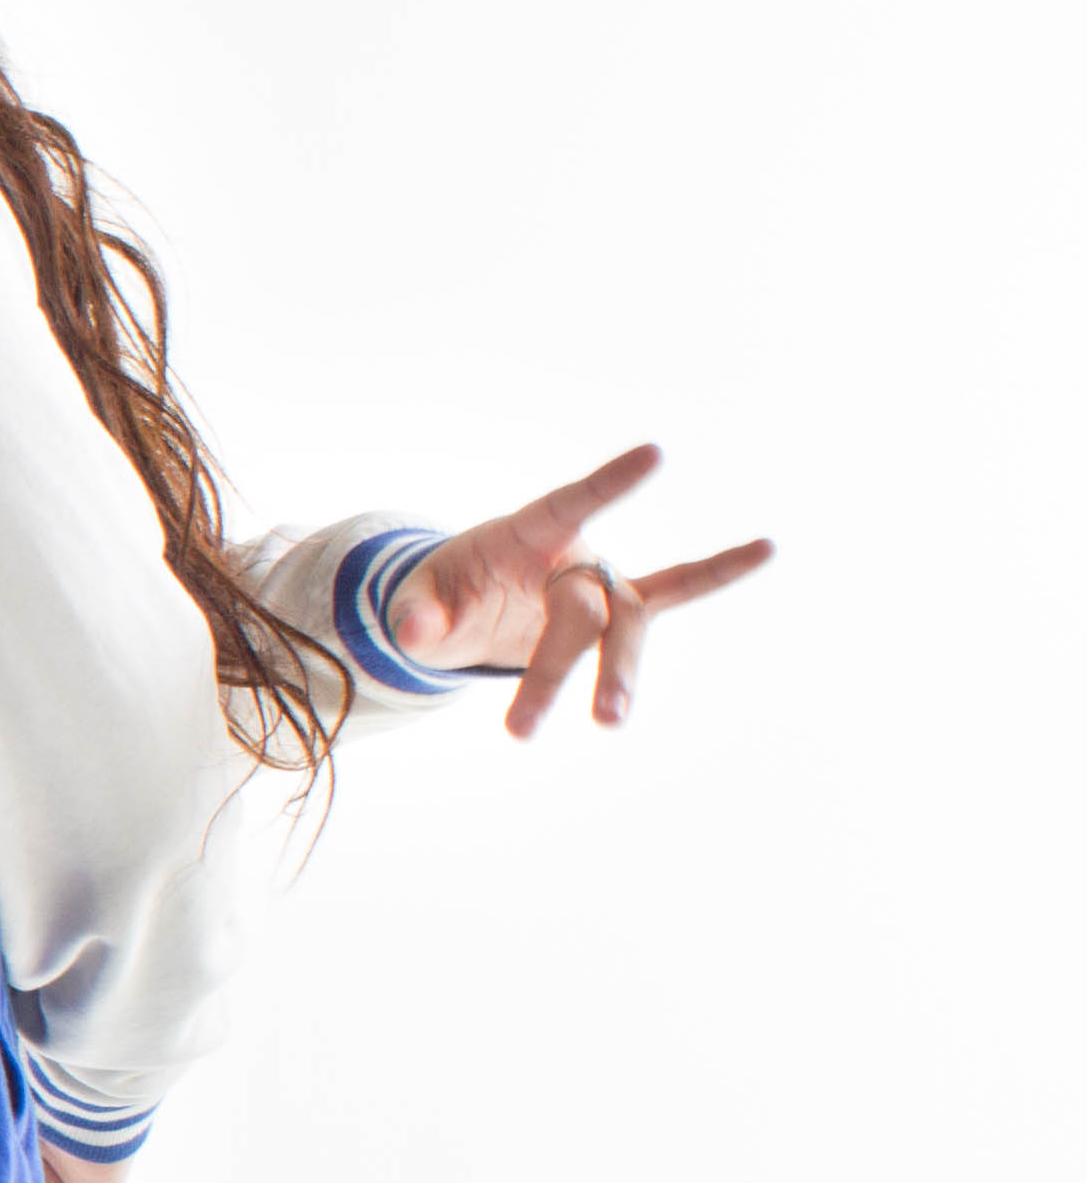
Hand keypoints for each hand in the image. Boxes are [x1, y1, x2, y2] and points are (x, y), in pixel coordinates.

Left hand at [381, 443, 773, 736]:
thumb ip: (414, 614)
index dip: (608, 484)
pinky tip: (767, 547)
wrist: (458, 609)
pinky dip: (717, 574)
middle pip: (581, 607)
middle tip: (520, 727)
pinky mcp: (613, 610)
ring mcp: (597, 580)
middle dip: (558, 665)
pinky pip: (674, 591)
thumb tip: (415, 635)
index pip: (567, 503)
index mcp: (521, 534)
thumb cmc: (440, 595)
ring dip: (617, 676)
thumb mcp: (415, 603)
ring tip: (609, 722)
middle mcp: (568, 553)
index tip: (656, 454)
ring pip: (622, 626)